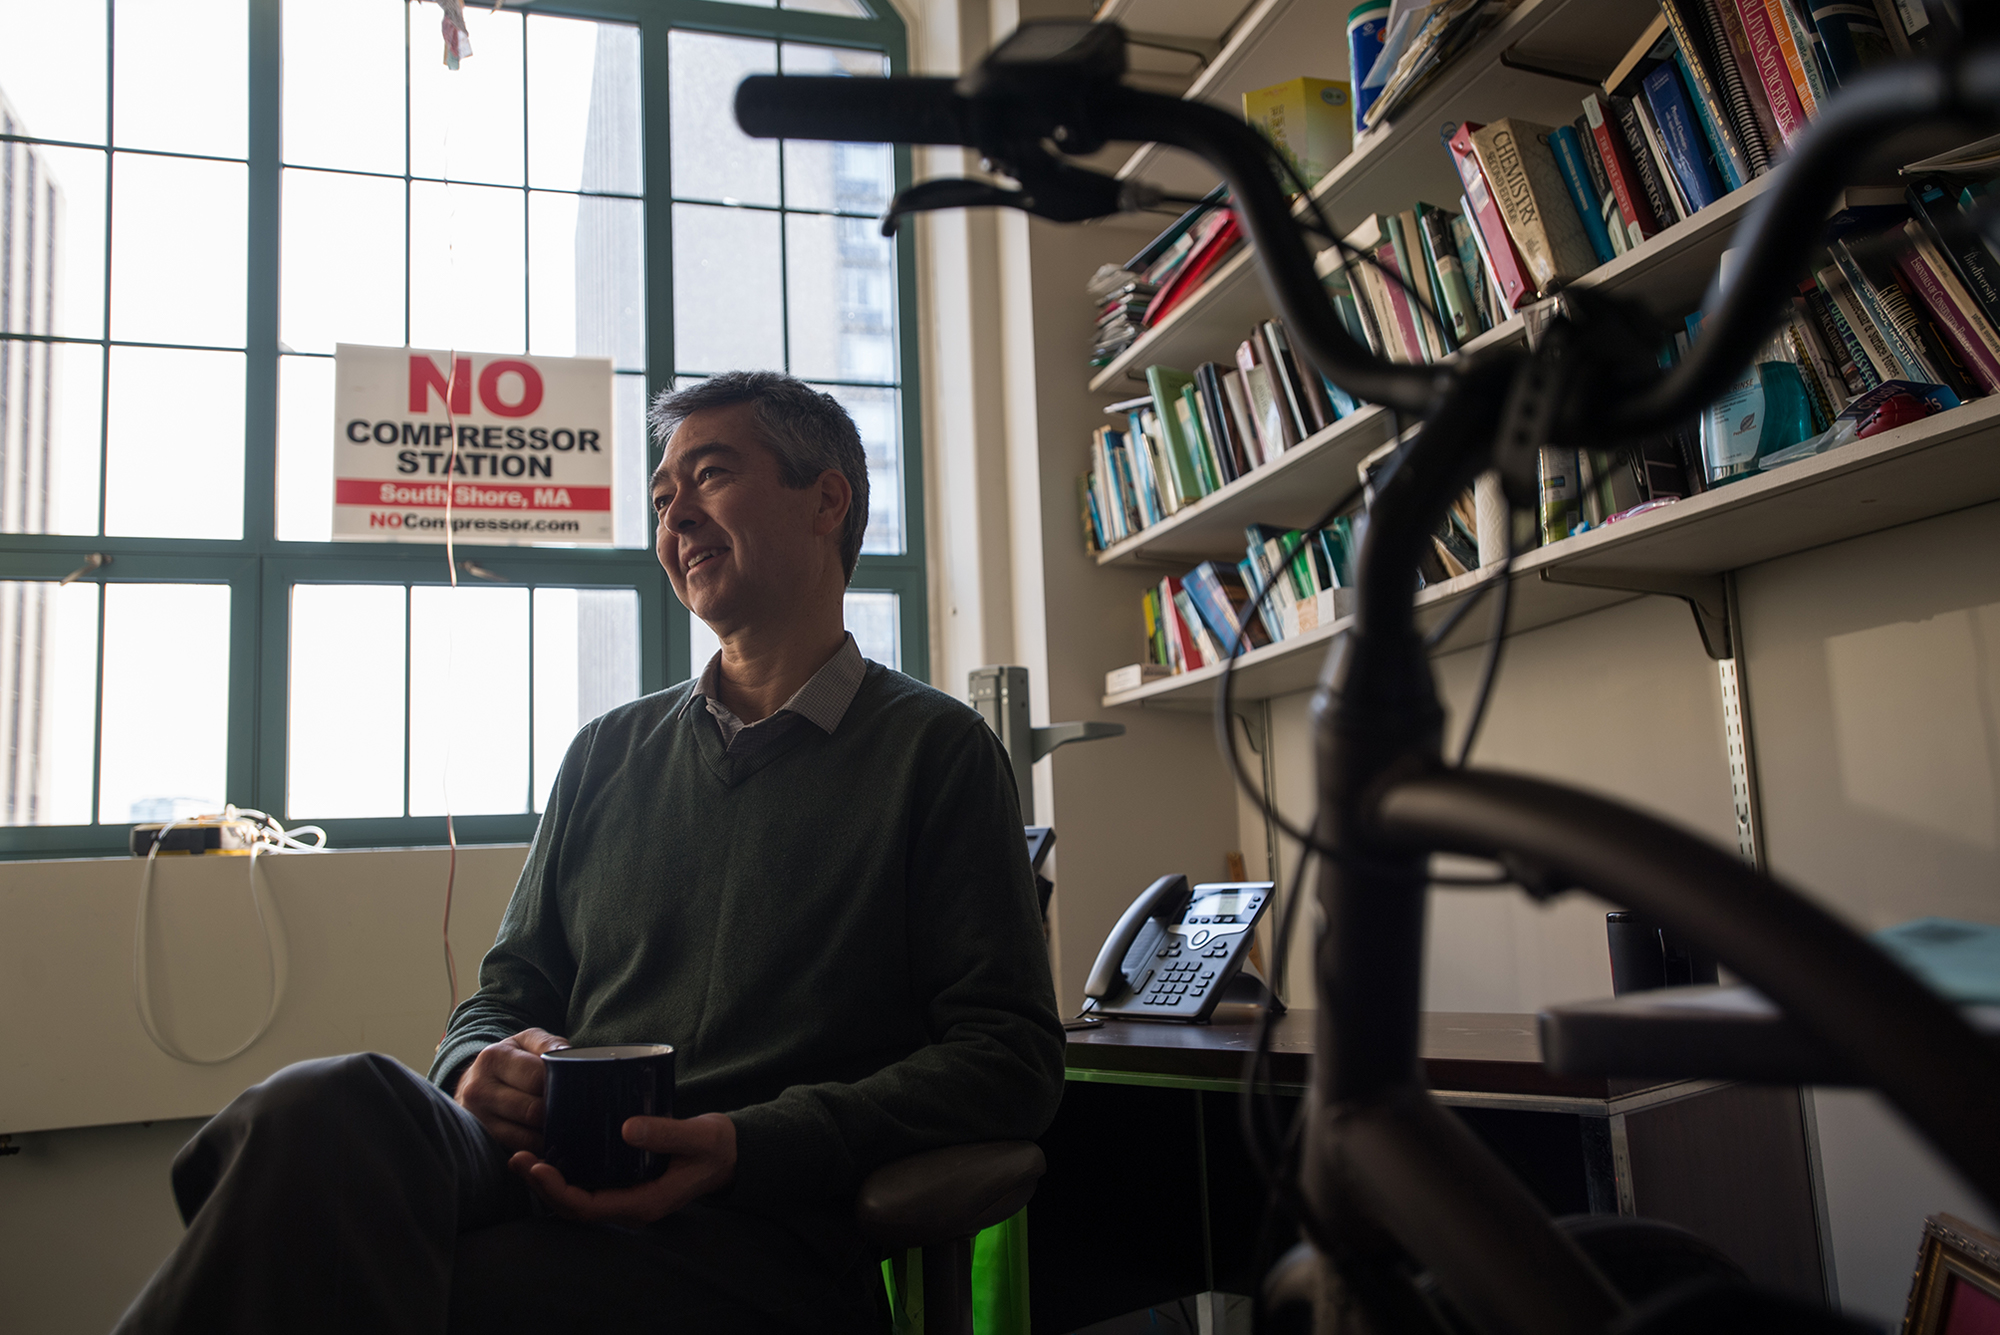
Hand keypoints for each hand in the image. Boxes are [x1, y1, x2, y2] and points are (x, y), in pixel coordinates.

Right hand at [454, 1028, 569, 1152]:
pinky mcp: (482, 1138)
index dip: (560, 1085)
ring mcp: (477, 1118)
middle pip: (533, 1110)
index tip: (576, 1088)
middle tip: (576, 1110)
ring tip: (565, 1124)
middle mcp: (478, 1088)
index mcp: (493, 1058)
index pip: (536, 1078)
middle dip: (558, 1111)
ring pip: (527, 1135)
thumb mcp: (527, 1042)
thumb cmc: (512, 1059)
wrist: (476, 1080)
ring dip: (550, 1132)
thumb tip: (566, 1056)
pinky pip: (520, 1149)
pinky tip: (548, 1136)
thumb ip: (547, 1044)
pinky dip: (539, 1146)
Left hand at [510, 1112, 737, 1227]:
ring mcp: (627, 1195)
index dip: (559, 1192)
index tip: (537, 1167)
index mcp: (645, 1203)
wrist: (730, 1153)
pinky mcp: (625, 1181)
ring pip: (577, 1199)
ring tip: (523, 1156)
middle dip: (543, 1188)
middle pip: (575, 1208)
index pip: (590, 1208)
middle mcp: (631, 1205)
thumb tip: (627, 1129)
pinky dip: (565, 1173)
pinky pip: (587, 1185)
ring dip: (548, 1182)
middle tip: (518, 1159)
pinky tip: (552, 1152)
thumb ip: (667, 1133)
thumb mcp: (699, 1137)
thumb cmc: (716, 1146)